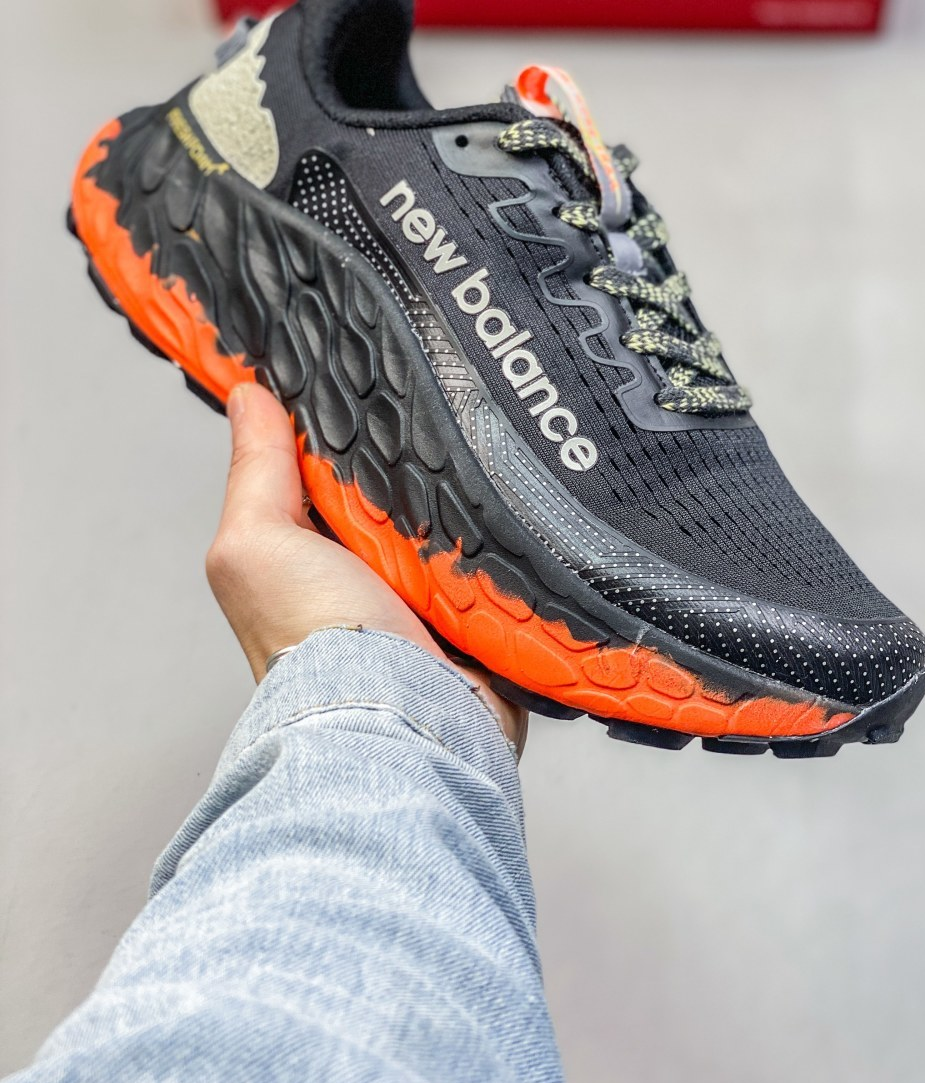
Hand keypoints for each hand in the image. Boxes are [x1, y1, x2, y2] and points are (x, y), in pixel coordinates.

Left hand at [206, 382, 525, 751]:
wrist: (399, 717)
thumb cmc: (314, 644)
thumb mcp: (257, 542)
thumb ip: (256, 471)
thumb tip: (246, 395)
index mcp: (314, 551)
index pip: (334, 466)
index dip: (348, 421)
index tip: (370, 365)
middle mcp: (371, 573)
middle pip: (404, 486)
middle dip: (421, 451)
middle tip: (443, 395)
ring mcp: (431, 595)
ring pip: (460, 517)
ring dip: (471, 492)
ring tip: (488, 442)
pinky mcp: (484, 613)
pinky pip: (506, 555)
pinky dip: (511, 533)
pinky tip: (520, 500)